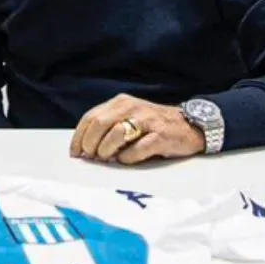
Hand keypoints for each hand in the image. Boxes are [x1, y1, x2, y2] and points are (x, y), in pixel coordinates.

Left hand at [69, 93, 205, 164]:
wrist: (189, 126)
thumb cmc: (153, 125)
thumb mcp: (129, 118)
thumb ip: (109, 128)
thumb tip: (87, 149)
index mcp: (120, 103)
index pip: (91, 117)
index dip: (79, 136)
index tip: (75, 153)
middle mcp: (131, 107)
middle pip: (100, 124)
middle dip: (90, 143)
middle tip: (91, 158)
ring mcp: (146, 120)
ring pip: (116, 133)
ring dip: (106, 150)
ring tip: (107, 159)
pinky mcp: (160, 135)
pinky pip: (138, 148)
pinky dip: (128, 157)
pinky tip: (126, 160)